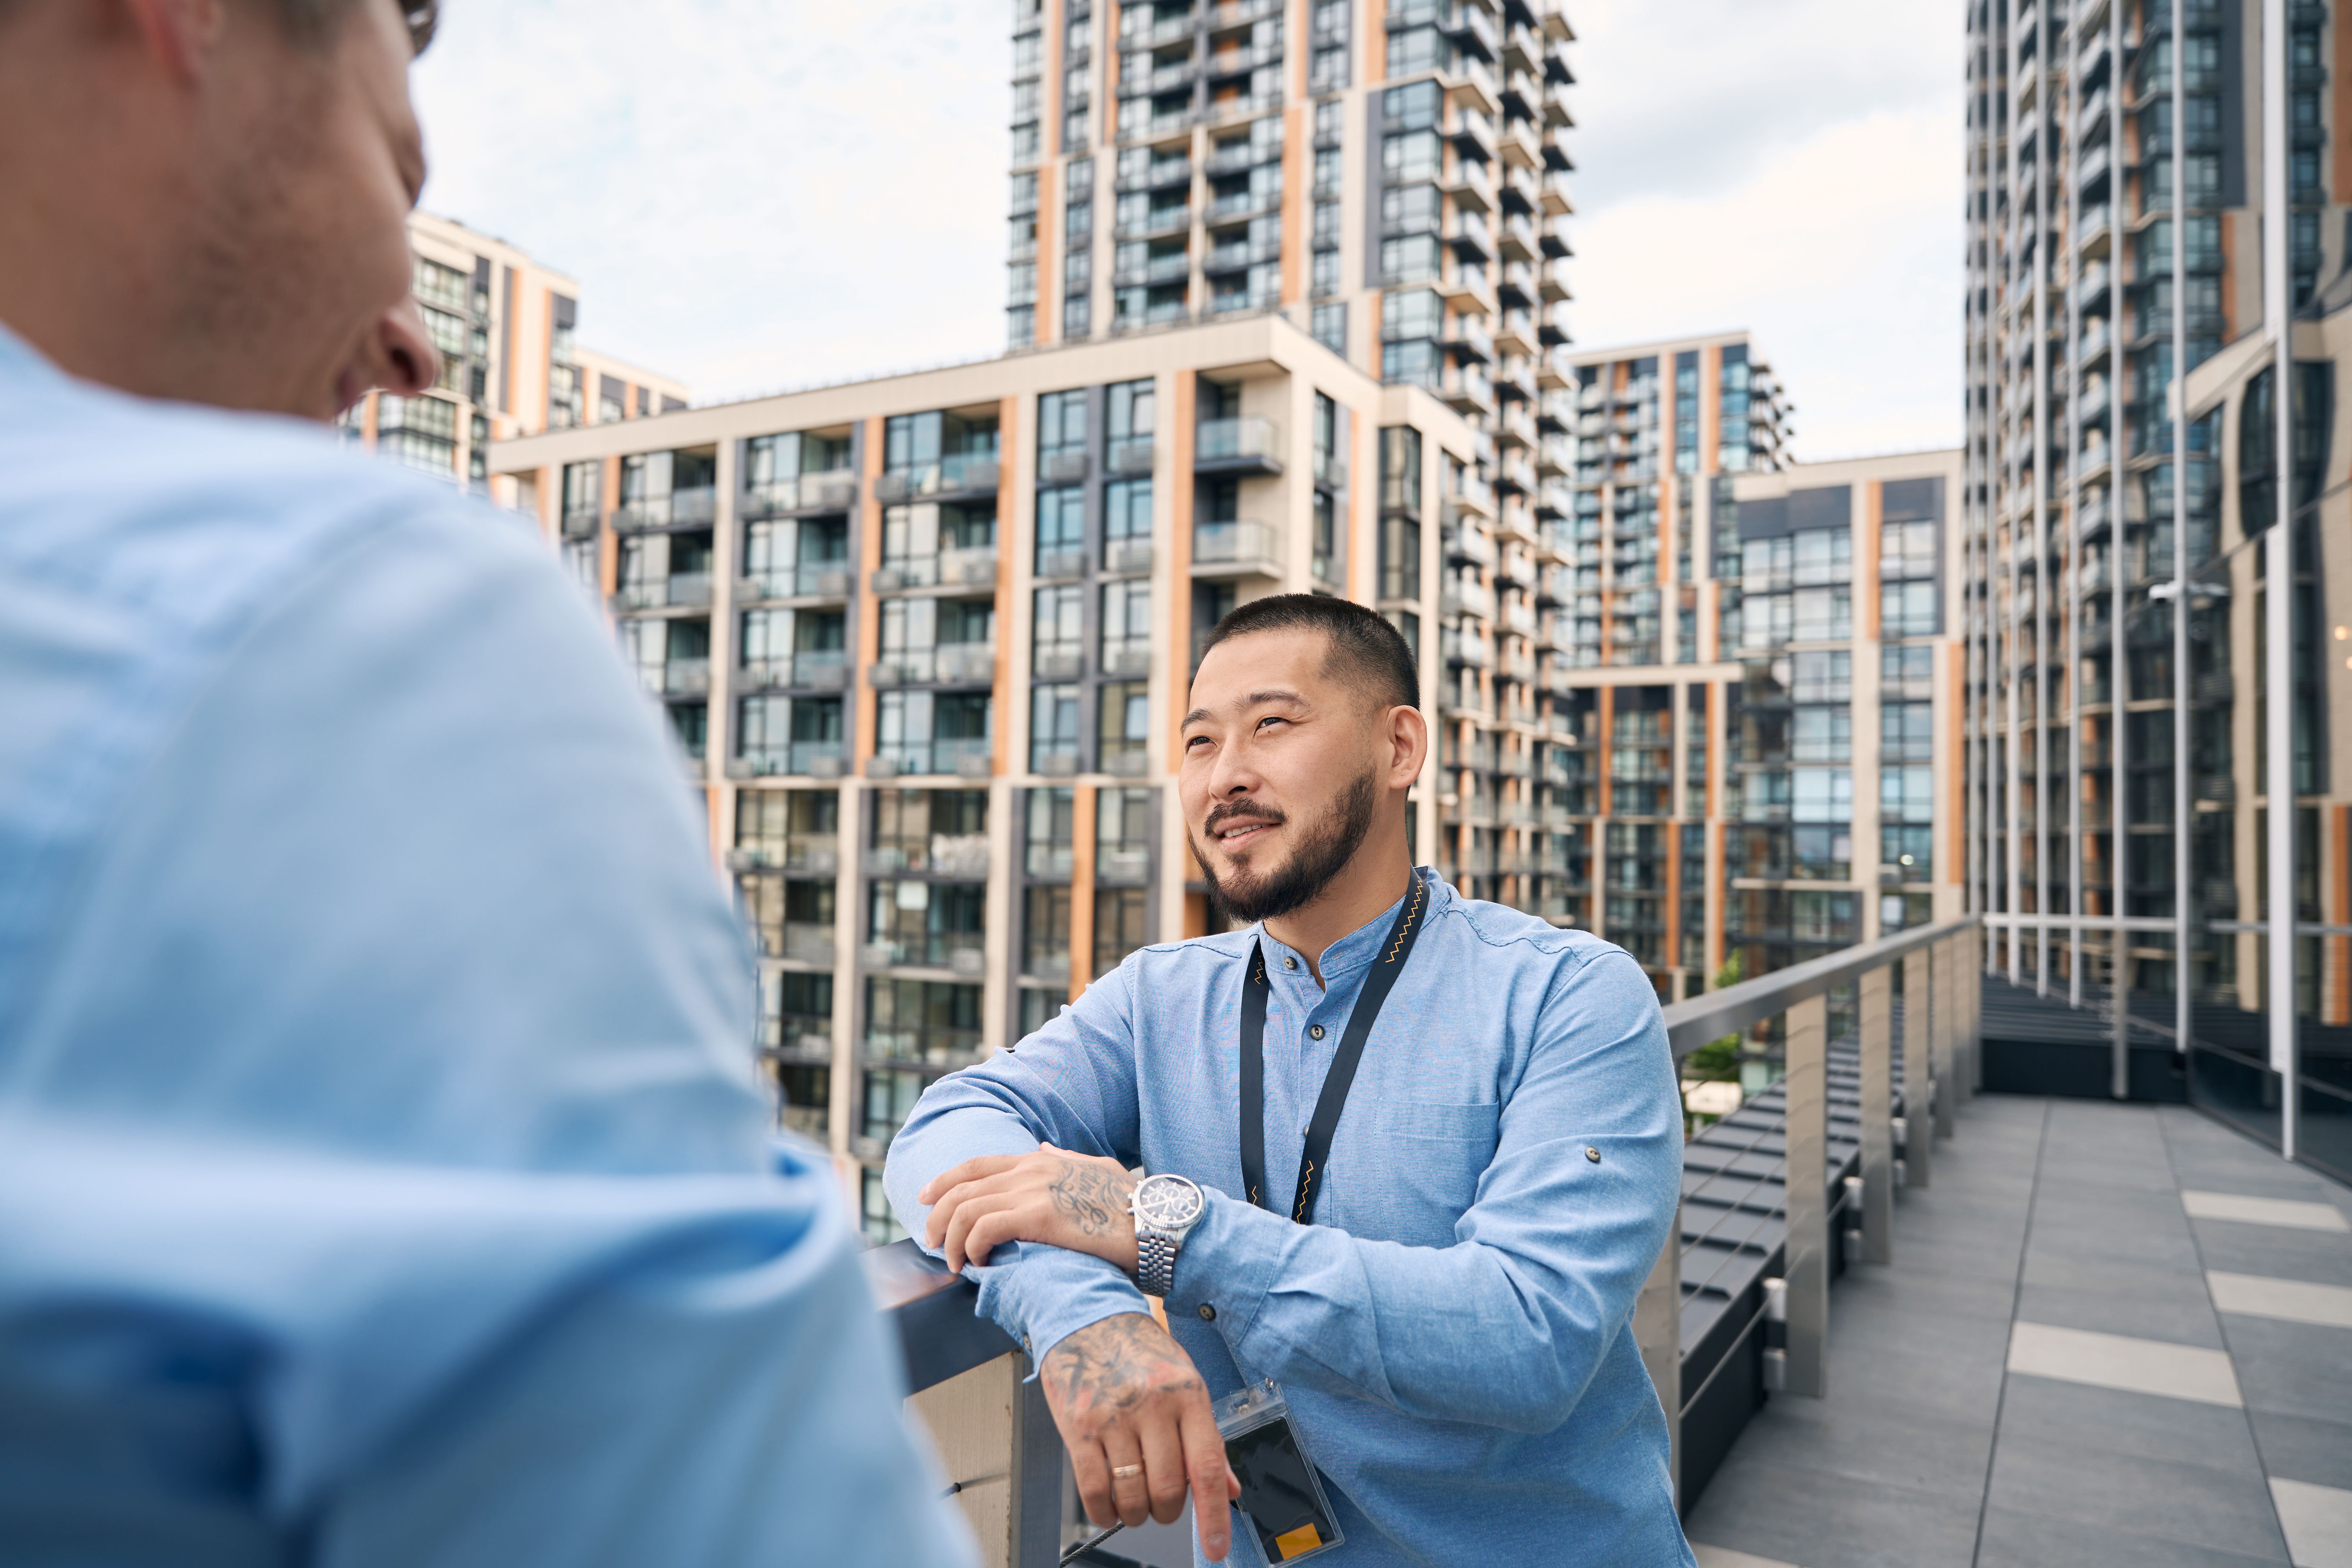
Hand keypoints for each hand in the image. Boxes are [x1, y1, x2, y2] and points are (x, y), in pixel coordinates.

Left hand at [918, 1145, 1139, 1272]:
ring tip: (955, 1264)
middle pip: (962, 1187)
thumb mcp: (1095, 1168)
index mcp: (1039, 1161)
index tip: (925, 1199)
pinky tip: (979, 1264)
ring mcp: (1034, 1191)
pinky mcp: (1039, 1216)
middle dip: (938, 1215)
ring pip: (967, 1209)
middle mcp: (1031, 1170)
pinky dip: (972, 1247)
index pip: (976, 1165)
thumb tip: (1043, 1148)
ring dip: (952, 1240)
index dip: (944, 1180)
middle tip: (933, 1242)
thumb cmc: (1128, 1203)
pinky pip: (985, 1228)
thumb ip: (1064, 1158)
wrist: (1153, 1222)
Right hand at [1042, 1313, 1239, 1561]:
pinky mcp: (1079, 1427)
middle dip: (1167, 1512)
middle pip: (1168, 1489)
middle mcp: (1152, 1405)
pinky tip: (1107, 1506)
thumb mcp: (1185, 1383)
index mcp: (1187, 1394)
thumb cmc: (1140, 1352)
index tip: (1216, 1547)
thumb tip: (1229, 1489)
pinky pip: (1094, 1489)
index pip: (1206, 1467)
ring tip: (1135, 1503)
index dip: (1214, 1515)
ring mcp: (1113, 1416)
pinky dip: (1103, 1510)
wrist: (1088, 1318)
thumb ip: (1207, 1438)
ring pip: (1132, 1495)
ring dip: (1136, 1514)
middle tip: (1162, 1505)